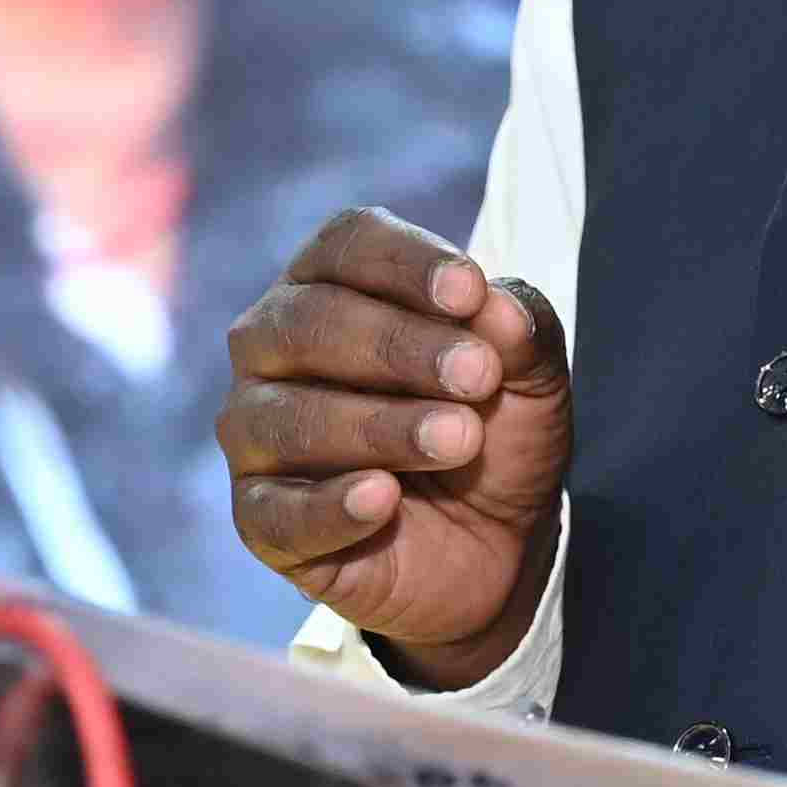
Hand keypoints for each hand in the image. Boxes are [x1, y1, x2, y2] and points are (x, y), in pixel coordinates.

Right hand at [216, 209, 571, 680]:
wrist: (497, 540)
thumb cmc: (493, 425)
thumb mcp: (530, 374)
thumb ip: (519, 331)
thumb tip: (497, 310)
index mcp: (330, 282)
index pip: (347, 246)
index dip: (405, 264)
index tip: (470, 292)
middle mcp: (273, 345)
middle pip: (310, 323)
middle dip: (398, 346)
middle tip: (477, 375)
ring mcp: (256, 431)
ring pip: (289, 417)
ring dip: (379, 426)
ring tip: (458, 439)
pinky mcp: (260, 517)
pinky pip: (277, 511)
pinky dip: (330, 505)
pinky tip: (383, 498)